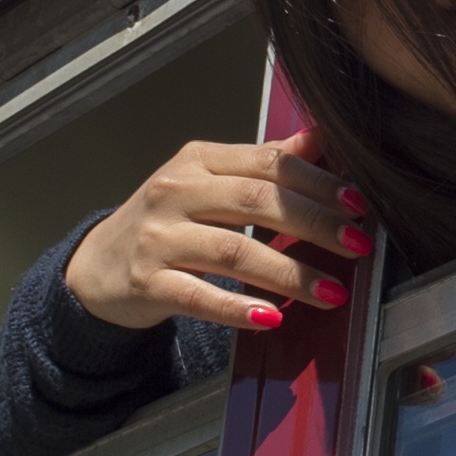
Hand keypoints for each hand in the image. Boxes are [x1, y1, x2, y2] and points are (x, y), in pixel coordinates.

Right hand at [59, 130, 368, 331]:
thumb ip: (263, 163)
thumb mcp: (208, 181)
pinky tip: (271, 318)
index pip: (267, 163)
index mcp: (198, 161)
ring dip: (289, 273)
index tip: (358, 203)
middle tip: (358, 244)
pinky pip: (198, 296)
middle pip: (256, 202)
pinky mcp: (147, 282)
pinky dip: (238, 309)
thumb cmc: (165, 223)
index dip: (317, 182)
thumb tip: (323, 137)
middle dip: (314, 223)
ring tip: (332, 292)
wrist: (97, 267)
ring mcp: (158, 238)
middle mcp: (175, 192)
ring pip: (233, 252)